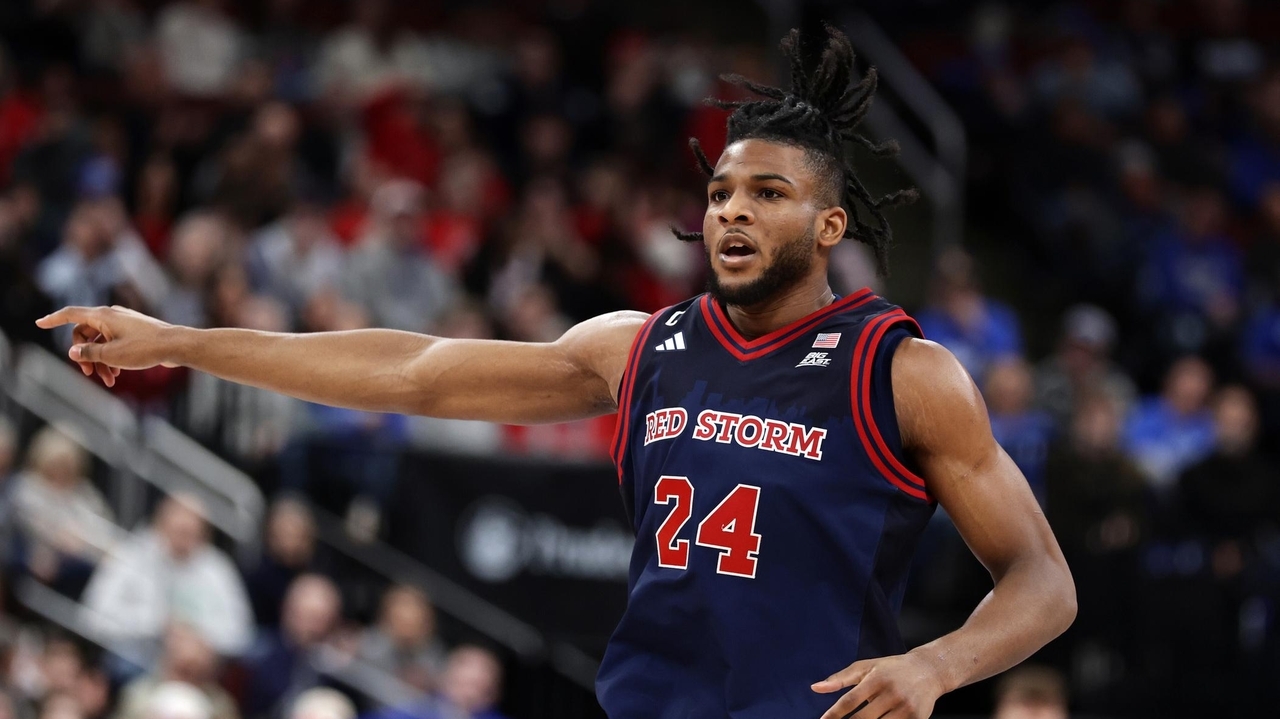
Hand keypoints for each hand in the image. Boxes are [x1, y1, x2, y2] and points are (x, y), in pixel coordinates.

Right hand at [35, 305, 178, 386]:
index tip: (39, 323)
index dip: (53, 319)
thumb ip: (89, 353)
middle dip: (84, 355)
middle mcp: (111, 316)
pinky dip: (111, 358)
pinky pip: (113, 344)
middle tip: (89, 373)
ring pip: (100, 342)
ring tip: (108, 380)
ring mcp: (123, 323)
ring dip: (99, 361)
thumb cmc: (145, 348)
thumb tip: (73, 352)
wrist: (176, 346)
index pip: (71, 314)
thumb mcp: (112, 354)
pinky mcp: (133, 332)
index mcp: (103, 316)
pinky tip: (117, 375)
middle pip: (84, 334)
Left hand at [812, 651, 945, 718]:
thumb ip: (840, 678)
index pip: (849, 701)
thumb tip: (815, 688)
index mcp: (876, 678)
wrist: (928, 670)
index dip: (834, 715)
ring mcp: (905, 708)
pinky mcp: (917, 718)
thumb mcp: (866, 667)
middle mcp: (891, 693)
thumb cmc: (892, 669)